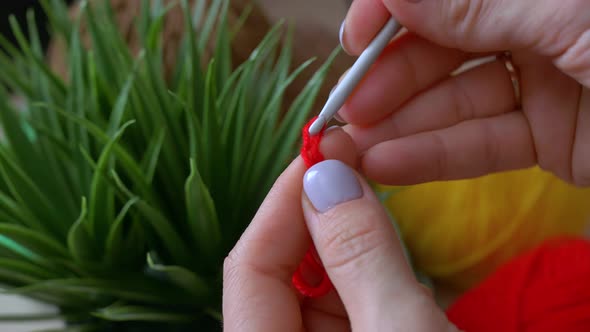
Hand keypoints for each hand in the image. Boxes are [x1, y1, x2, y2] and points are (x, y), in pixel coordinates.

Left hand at [222, 128, 454, 330]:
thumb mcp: (398, 327)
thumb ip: (361, 253)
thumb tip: (327, 173)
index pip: (249, 266)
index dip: (284, 202)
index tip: (321, 152)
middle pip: (280, 270)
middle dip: (318, 215)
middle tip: (353, 162)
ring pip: (317, 284)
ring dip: (347, 240)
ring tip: (373, 198)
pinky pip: (347, 303)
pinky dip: (368, 271)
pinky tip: (389, 248)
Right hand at [337, 0, 589, 185]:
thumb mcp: (566, 13)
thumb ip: (478, 6)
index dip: (388, 13)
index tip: (352, 42)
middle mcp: (533, 30)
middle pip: (441, 52)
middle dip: (388, 81)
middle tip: (346, 111)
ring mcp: (540, 85)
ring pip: (456, 103)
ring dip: (400, 127)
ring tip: (352, 147)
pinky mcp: (550, 138)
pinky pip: (484, 144)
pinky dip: (434, 158)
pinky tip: (386, 165)